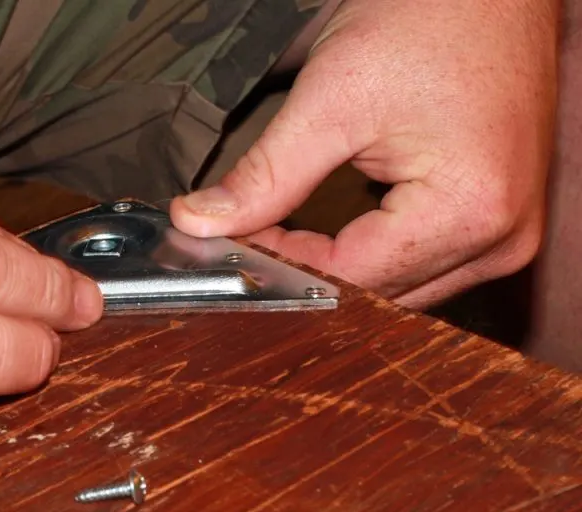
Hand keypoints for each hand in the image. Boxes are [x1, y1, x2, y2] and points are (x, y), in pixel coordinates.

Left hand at [170, 0, 557, 307]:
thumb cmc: (432, 18)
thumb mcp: (332, 99)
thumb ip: (266, 175)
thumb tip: (201, 222)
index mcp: (467, 212)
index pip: (349, 277)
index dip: (279, 265)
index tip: (229, 243)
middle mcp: (498, 241)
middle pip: (375, 290)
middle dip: (306, 268)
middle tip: (249, 236)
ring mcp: (505, 236)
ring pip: (396, 285)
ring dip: (339, 266)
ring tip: (286, 231)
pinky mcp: (497, 222)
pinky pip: (421, 262)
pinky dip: (372, 252)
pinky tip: (334, 232)